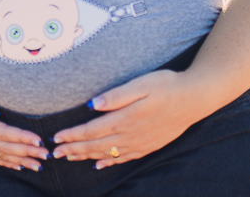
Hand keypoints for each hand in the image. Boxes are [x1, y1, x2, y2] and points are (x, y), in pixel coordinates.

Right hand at [0, 71, 47, 170]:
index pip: (2, 132)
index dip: (21, 137)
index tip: (38, 139)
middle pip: (4, 146)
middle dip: (26, 151)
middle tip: (47, 154)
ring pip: (0, 154)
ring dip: (20, 160)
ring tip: (39, 164)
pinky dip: (7, 162)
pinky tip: (19, 166)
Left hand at [51, 69, 208, 167]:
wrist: (195, 98)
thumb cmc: (167, 85)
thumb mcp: (141, 84)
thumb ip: (116, 95)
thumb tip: (92, 104)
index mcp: (126, 118)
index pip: (92, 130)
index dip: (73, 135)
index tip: (56, 138)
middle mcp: (132, 135)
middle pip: (96, 145)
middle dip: (73, 149)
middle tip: (54, 154)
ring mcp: (141, 143)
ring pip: (108, 154)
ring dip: (87, 156)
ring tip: (70, 158)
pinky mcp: (149, 146)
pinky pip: (125, 159)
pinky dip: (110, 163)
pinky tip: (100, 165)